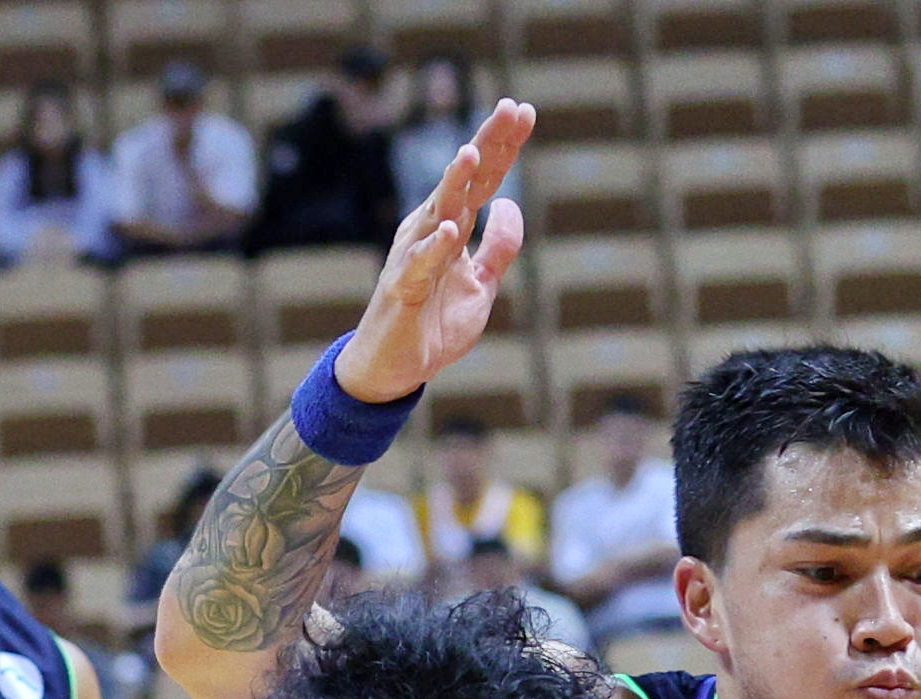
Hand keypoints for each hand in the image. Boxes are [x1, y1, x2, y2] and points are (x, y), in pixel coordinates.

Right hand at [335, 99, 532, 404]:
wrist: (394, 367)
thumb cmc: (433, 322)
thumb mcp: (482, 286)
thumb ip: (499, 248)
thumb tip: (510, 203)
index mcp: (452, 226)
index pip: (483, 180)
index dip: (504, 146)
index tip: (525, 111)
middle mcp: (431, 230)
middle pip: (464, 181)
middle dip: (486, 144)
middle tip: (509, 108)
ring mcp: (413, 256)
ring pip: (437, 213)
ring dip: (454, 184)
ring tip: (471, 154)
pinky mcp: (402, 288)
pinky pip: (419, 265)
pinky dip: (433, 248)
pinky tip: (449, 231)